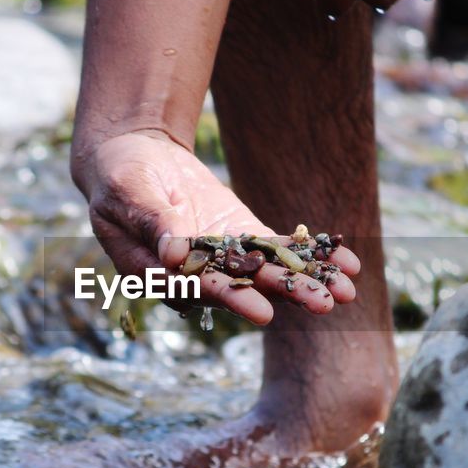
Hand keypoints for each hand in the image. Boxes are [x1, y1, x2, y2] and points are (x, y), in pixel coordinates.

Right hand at [70, 132, 358, 324]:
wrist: (134, 156)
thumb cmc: (118, 176)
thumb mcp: (128, 193)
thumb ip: (151, 223)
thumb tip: (174, 256)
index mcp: (159, 274)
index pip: (199, 288)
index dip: (232, 297)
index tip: (263, 310)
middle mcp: (196, 274)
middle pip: (245, 287)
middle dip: (286, 295)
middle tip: (324, 306)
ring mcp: (222, 257)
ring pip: (268, 273)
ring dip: (308, 282)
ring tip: (349, 292)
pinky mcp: (240, 237)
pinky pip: (278, 250)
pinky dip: (311, 257)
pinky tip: (347, 264)